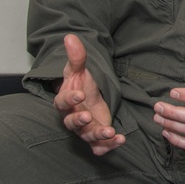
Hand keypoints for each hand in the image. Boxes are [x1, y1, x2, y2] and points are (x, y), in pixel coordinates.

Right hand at [54, 34, 124, 154]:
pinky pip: (100, 147)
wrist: (89, 98)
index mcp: (65, 102)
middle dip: (79, 121)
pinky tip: (121, 140)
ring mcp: (84, 129)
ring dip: (98, 135)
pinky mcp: (96, 137)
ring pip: (87, 136)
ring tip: (111, 132)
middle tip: (88, 116)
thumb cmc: (81, 84)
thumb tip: (70, 36)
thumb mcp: (79, 70)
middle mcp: (72, 117)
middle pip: (71, 123)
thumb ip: (76, 57)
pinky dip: (109, 146)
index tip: (80, 93)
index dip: (70, 99)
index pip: (63, 102)